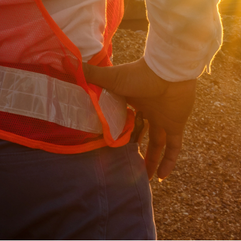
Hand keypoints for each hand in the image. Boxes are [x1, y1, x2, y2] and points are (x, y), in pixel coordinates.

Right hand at [80, 59, 197, 177]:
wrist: (168, 71)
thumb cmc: (139, 73)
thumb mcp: (110, 78)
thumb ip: (89, 73)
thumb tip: (64, 60)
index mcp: (132, 99)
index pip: (124, 118)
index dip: (117, 131)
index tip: (107, 144)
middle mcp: (148, 111)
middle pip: (141, 134)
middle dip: (135, 150)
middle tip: (125, 166)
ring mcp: (163, 119)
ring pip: (157, 145)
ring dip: (151, 161)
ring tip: (144, 179)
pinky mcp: (176, 126)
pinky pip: (174, 148)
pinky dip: (169, 162)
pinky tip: (160, 177)